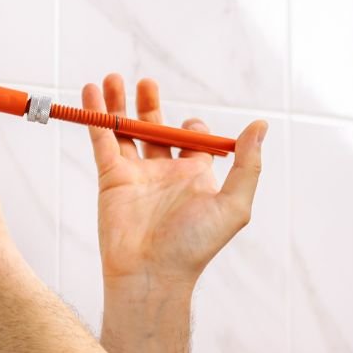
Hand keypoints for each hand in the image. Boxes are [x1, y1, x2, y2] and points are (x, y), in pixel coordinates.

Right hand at [87, 74, 267, 290]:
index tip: (192, 128)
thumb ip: (249, 165)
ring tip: (113, 79)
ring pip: (125, 130)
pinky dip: (96, 116)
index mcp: (195, 176)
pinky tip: (91, 93)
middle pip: (157, 128)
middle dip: (150, 104)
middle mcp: (165, 172)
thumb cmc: (195, 245)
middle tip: (146, 83)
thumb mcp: (234, 205)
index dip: (194, 127)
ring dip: (119, 104)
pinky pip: (103, 140)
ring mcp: (136, 174)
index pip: (193, 139)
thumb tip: (261, 125)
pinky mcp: (111, 178)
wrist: (152, 273)